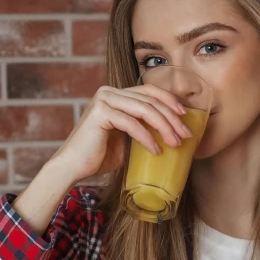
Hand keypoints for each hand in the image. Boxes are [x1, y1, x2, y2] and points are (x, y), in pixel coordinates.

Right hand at [50, 84, 192, 184]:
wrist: (73, 167)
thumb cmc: (99, 156)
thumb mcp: (127, 140)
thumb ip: (143, 130)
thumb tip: (171, 133)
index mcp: (116, 95)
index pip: (149, 91)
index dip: (170, 101)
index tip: (186, 117)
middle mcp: (109, 92)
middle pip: (150, 100)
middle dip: (172, 117)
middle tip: (186, 134)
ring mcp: (104, 100)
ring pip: (144, 109)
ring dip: (164, 127)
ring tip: (175, 143)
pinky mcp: (100, 113)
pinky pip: (132, 124)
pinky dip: (146, 138)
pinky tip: (156, 150)